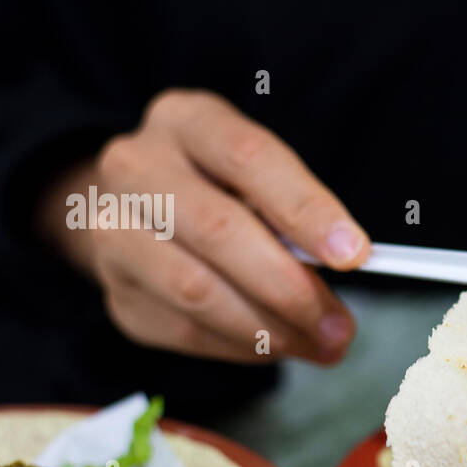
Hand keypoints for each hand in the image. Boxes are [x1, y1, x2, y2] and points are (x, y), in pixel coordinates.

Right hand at [36, 89, 369, 363]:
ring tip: (319, 345)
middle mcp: (136, 167)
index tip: (354, 254)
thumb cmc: (220, 187)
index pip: (248, 157)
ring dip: (268, 329)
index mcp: (186, 120)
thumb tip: (347, 260)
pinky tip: (276, 346)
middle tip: (339, 326)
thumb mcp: (257, 172)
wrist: (136, 206)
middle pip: (218, 230)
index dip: (305, 209)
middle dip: (290, 287)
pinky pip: (183, 329)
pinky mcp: (116, 289)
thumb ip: (295, 208)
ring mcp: (112, 229)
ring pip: (194, 289)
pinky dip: (241, 346)